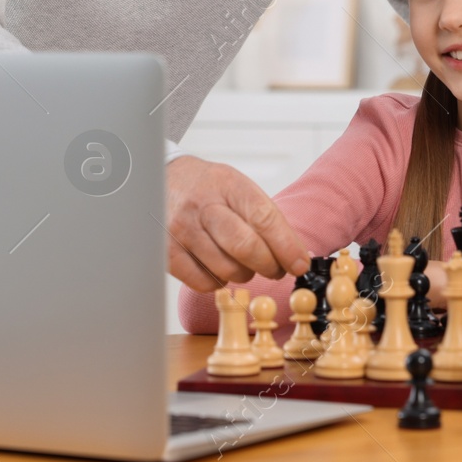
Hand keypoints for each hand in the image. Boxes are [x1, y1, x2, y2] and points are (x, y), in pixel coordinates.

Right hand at [165, 155, 309, 291]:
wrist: (161, 179)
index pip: (264, 218)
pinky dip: (218, 282)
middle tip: (276, 269)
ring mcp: (182, 229)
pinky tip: (218, 267)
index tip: (300, 264)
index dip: (287, 247)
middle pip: (246, 247)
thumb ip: (265, 217)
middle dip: (270, 266)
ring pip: (227, 269)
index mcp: (228, 184)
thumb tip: (298, 256)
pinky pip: (203, 282)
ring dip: (244, 274)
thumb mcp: (238, 187)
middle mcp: (203, 205)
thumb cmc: (209, 188)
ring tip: (243, 263)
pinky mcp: (167, 252)